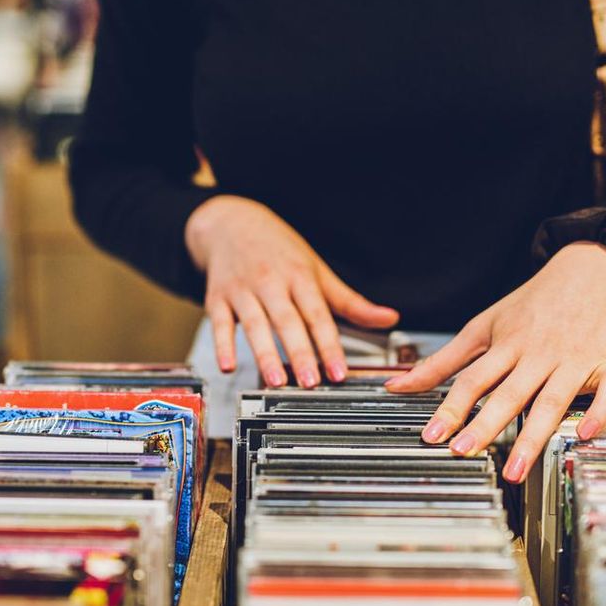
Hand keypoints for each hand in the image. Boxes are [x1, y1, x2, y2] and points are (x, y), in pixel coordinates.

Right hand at [185, 195, 399, 386]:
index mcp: (299, 277)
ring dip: (264, 353)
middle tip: (310, 382)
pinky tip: (227, 365)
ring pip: (254, 323)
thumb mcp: (317, 270)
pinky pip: (219, 322)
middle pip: (287, 320)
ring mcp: (242, 289)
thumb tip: (388, 317)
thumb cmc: (278, 250)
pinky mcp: (217, 297)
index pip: (318, 315)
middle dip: (299, 352)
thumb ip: (350, 301)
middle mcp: (271, 282)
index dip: (329, 345)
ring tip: (275, 380)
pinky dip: (222, 344)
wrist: (231, 223)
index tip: (338, 372)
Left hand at [385, 242, 605, 483]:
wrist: (590, 272)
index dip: (452, 407)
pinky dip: (599, 413)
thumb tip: (396, 386)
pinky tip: (582, 435)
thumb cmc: (532, 305)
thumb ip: (441, 362)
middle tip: (464, 452)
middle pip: (510, 394)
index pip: (473, 379)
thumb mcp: (482, 326)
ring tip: (515, 470)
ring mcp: (575, 360)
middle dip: (486, 425)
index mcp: (507, 343)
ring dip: (534, 436)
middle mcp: (539, 353)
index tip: (433, 435)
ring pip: (553, 401)